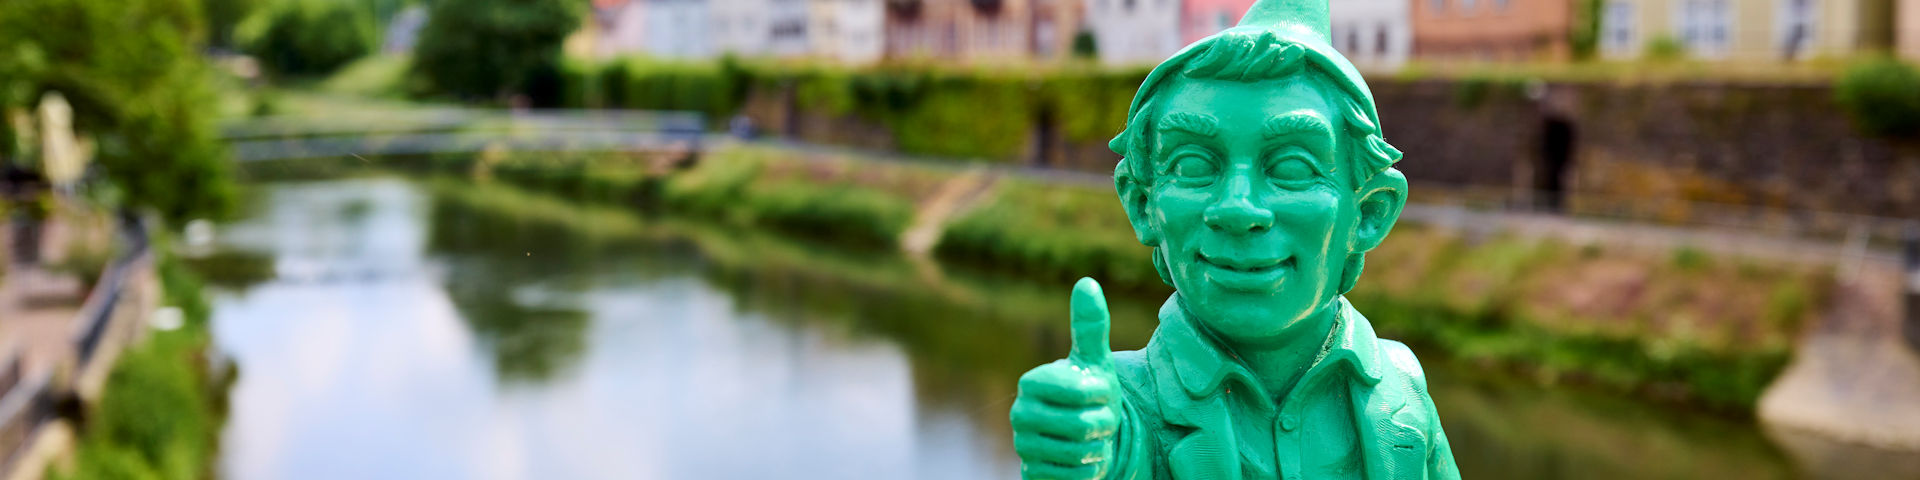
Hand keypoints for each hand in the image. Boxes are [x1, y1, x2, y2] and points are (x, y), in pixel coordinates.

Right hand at [1012, 278, 1123, 479]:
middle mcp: (1020, 414)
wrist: (1083, 440)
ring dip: (1098, 449)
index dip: (1101, 394)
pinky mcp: (1032, 475)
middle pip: (1080, 425)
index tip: (1102, 394)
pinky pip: (1073, 478)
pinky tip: (1084, 461)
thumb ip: (1090, 326)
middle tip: (1102, 420)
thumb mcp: (1095, 362)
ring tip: (1093, 439)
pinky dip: (1089, 471)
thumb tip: (1087, 281)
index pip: (1078, 390)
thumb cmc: (1091, 395)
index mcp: (1031, 383)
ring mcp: (1023, 447)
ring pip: (1078, 453)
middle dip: (1103, 424)